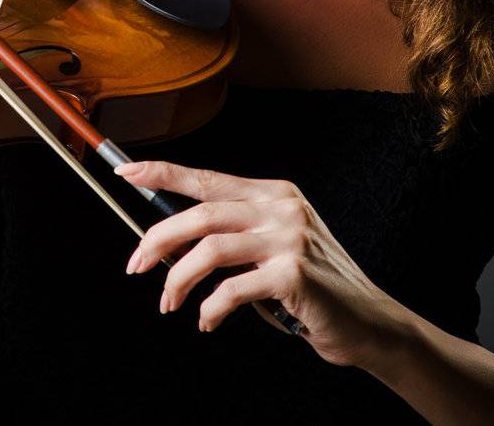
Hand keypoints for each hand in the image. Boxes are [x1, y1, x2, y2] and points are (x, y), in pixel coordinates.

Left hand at [117, 159, 414, 370]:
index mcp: (274, 194)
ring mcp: (289, 238)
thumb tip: (167, 240)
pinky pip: (232, 288)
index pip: (207, 178)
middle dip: (157, 238)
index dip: (162, 173)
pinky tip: (207, 320)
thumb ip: (234, 234)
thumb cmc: (312, 289)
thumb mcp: (274, 246)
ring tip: (169, 302)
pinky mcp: (294, 273)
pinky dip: (211, 308)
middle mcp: (282, 207)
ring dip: (178, 278)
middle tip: (135, 266)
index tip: (125, 172)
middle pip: (201, 212)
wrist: (367, 322)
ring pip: (210, 248)